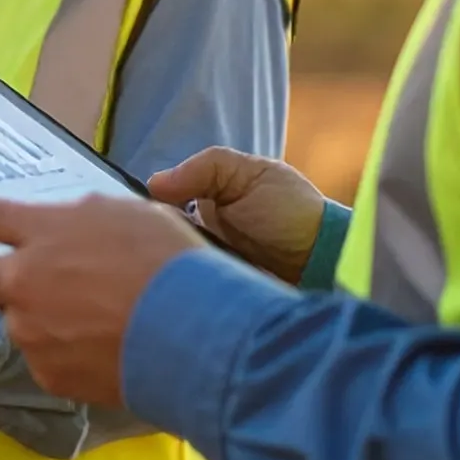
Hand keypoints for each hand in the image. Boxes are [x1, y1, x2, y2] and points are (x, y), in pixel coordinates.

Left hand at [0, 195, 204, 406]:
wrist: (199, 335)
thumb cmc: (171, 264)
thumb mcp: (124, 213)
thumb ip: (76, 220)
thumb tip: (58, 227)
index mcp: (43, 232)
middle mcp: (23, 281)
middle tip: (1, 272)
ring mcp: (32, 332)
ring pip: (13, 320)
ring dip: (34, 315)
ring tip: (87, 316)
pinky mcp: (48, 374)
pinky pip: (42, 357)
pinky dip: (61, 351)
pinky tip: (100, 345)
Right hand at [148, 148, 324, 284]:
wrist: (323, 262)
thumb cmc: (289, 211)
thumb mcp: (248, 174)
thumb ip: (202, 170)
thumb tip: (152, 184)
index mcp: (205, 195)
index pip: (160, 198)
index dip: (147, 204)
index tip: (136, 212)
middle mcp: (198, 228)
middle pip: (158, 231)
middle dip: (151, 234)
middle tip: (144, 241)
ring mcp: (202, 260)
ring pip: (166, 258)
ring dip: (163, 259)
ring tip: (153, 263)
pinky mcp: (210, 290)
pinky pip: (183, 285)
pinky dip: (177, 282)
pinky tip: (169, 281)